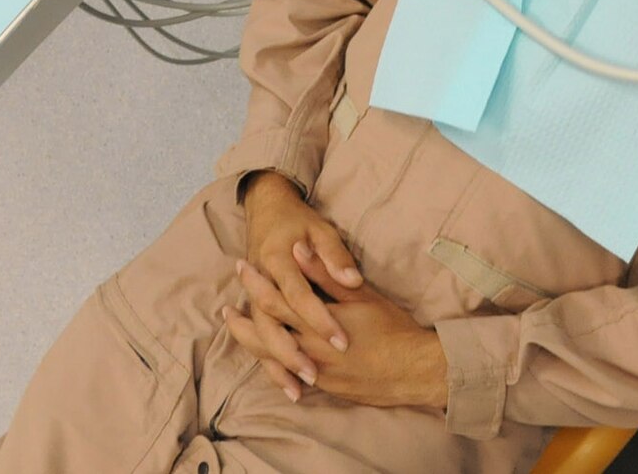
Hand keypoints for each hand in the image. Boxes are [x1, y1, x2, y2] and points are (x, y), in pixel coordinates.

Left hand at [227, 249, 447, 409]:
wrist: (412, 370)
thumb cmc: (392, 328)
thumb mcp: (362, 296)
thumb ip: (327, 274)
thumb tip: (300, 251)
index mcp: (317, 323)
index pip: (276, 299)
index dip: (256, 283)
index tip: (243, 268)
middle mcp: (308, 350)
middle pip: (263, 334)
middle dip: (242, 319)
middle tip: (225, 308)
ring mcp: (313, 372)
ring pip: (270, 358)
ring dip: (251, 343)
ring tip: (237, 330)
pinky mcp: (322, 387)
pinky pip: (287, 375)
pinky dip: (271, 364)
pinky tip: (266, 357)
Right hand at [240, 170, 364, 382]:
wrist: (265, 209)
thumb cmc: (299, 220)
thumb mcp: (321, 229)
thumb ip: (334, 256)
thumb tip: (352, 279)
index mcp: (278, 260)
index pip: (299, 296)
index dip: (319, 319)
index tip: (341, 340)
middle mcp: (262, 283)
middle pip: (272, 325)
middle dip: (293, 353)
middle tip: (317, 375)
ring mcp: (254, 296)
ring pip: (261, 338)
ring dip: (278, 364)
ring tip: (299, 388)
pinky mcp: (255, 306)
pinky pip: (258, 340)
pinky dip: (269, 362)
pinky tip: (285, 384)